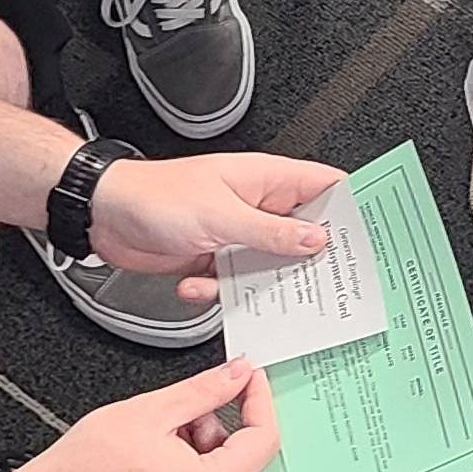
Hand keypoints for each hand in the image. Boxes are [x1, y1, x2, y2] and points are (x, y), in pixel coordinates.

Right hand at [20, 359, 281, 471]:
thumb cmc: (86, 467)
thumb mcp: (151, 410)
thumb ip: (204, 390)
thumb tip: (237, 376)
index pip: (264, 442)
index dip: (260, 402)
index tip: (249, 381)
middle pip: (252, 467)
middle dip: (232, 431)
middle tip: (198, 410)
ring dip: (213, 452)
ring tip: (169, 433)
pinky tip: (165, 455)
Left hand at [88, 151, 345, 297]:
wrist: (104, 214)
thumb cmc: (154, 197)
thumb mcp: (221, 217)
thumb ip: (272, 233)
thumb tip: (316, 240)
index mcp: (265, 181)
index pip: (325, 186)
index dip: (350, 208)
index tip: (368, 237)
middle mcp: (254, 206)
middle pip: (301, 234)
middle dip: (306, 260)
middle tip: (316, 282)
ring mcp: (234, 233)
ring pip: (268, 264)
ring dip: (256, 282)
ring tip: (244, 289)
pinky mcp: (213, 257)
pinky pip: (233, 282)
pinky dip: (219, 290)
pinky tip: (199, 284)